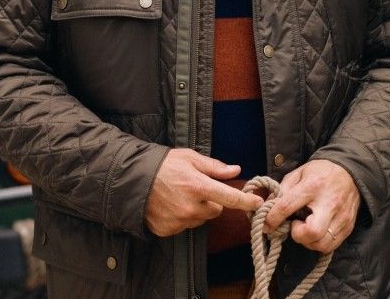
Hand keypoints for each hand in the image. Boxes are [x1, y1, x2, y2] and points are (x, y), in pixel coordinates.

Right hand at [144, 148, 263, 236]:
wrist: (131, 180)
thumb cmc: (162, 165)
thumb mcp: (189, 158)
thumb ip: (214, 166)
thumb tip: (236, 170)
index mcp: (198, 186)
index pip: (230, 198)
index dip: (247, 201)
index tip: (259, 203)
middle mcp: (190, 207)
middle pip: (215, 210)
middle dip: (211, 201)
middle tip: (196, 188)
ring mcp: (178, 221)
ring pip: (200, 219)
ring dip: (196, 210)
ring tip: (179, 195)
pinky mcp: (168, 230)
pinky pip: (184, 226)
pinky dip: (181, 218)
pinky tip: (170, 206)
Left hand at [261, 159, 359, 251]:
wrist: (351, 172)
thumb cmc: (321, 172)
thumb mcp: (299, 173)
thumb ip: (283, 189)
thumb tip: (268, 207)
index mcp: (313, 185)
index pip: (287, 206)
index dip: (272, 218)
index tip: (267, 224)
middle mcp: (329, 202)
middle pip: (312, 231)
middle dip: (297, 234)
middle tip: (294, 226)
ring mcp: (341, 217)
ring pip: (322, 244)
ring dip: (308, 241)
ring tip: (304, 229)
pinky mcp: (348, 227)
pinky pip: (331, 246)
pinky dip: (318, 243)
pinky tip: (314, 233)